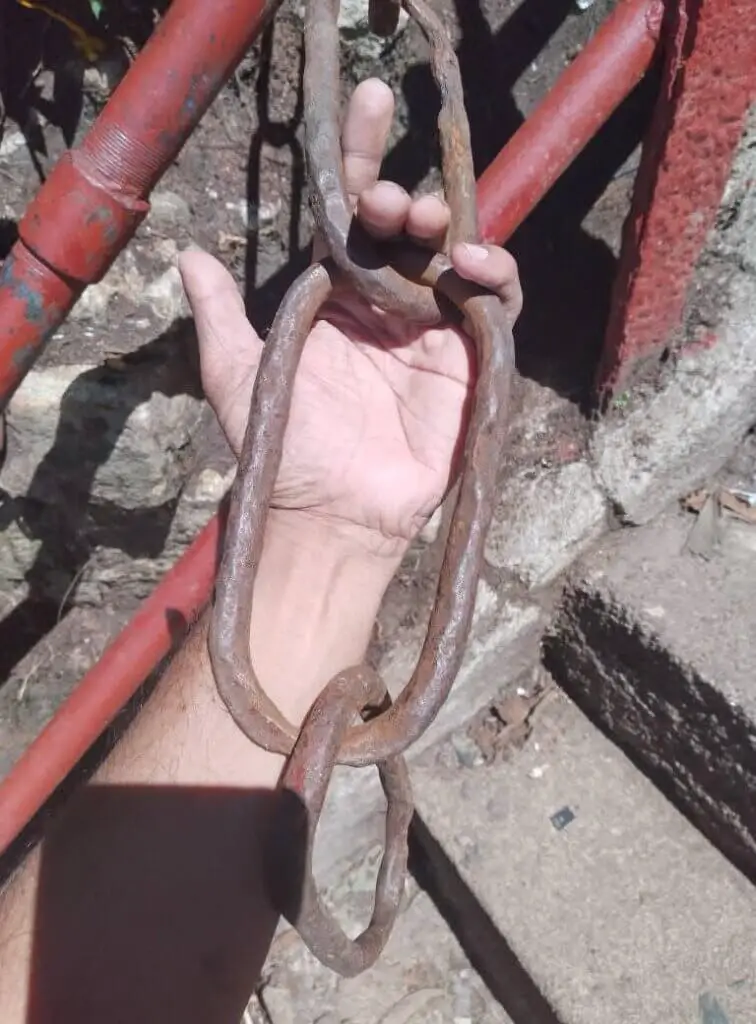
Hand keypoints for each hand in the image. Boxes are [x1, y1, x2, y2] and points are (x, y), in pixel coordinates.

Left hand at [179, 78, 520, 562]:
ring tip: (426, 223)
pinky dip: (496, 277)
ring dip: (449, 228)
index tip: (369, 105)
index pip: (354, 216)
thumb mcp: (238, 374)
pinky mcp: (470, 362)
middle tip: (387, 200)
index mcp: (338, 299)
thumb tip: (187, 253)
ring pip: (457, 257)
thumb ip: (220, 315)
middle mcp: (388, 306)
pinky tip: (473, 266)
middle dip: (403, 199)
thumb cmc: (284, 447)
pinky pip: (497, 306)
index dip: (362, 159)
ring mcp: (432, 332)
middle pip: (409, 230)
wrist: (330, 513)